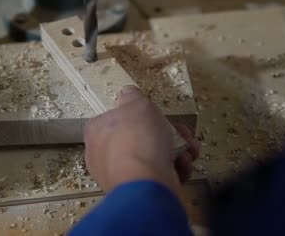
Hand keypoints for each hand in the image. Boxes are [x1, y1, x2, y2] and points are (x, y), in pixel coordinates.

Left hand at [83, 86, 199, 193]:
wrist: (147, 184)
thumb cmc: (137, 140)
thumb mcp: (136, 103)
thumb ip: (132, 96)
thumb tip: (128, 94)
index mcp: (97, 132)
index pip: (115, 118)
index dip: (138, 114)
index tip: (154, 113)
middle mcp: (104, 155)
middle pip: (140, 137)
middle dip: (166, 133)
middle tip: (180, 132)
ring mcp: (121, 175)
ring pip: (153, 156)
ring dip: (176, 150)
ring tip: (187, 149)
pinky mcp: (140, 191)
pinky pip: (159, 174)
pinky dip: (175, 168)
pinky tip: (182, 165)